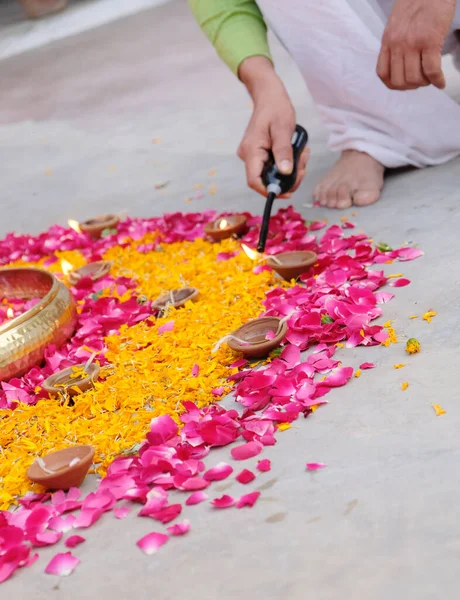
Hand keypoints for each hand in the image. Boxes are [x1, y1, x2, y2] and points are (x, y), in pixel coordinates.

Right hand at [237, 57, 308, 196]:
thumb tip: (286, 172)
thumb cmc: (275, 107)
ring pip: (272, 174)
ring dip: (291, 171)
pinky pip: (274, 167)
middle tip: (303, 167)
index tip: (288, 192)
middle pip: (266, 180)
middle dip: (287, 179)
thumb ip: (284, 151)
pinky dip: (287, 164)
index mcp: (251, 151)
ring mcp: (253, 156)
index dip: (270, 190)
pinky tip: (297, 154)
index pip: (254, 180)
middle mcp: (249, 156)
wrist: (268, 95)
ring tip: (303, 155)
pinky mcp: (260, 155)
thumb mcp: (283, 128)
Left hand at [377, 0, 455, 89]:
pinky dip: (437, 80)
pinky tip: (441, 82)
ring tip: (431, 78)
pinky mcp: (430, 41)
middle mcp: (397, 44)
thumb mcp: (397, 24)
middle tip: (421, 81)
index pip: (383, 73)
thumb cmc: (418, 2)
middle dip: (411, 86)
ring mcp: (412, 44)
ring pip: (414, 79)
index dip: (394, 84)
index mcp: (387, 40)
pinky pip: (432, 71)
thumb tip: (401, 64)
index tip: (404, 84)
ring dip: (424, 83)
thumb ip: (395, 42)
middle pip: (399, 80)